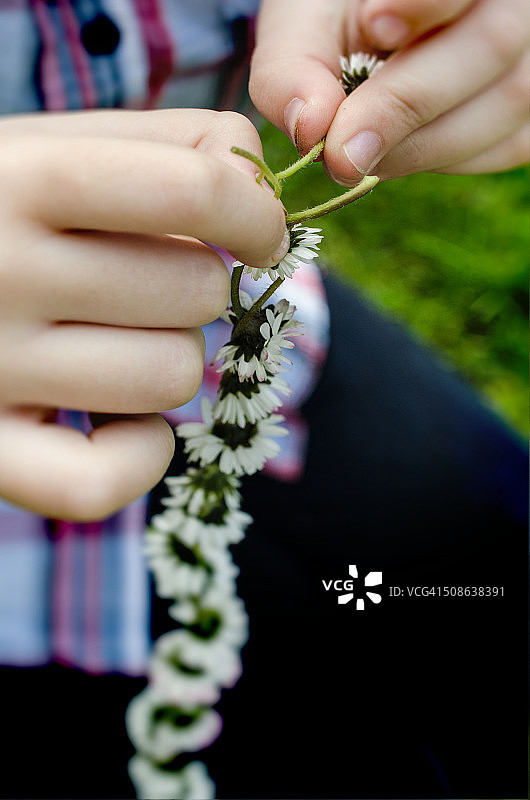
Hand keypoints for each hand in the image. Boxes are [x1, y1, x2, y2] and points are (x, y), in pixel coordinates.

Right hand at [0, 109, 288, 519]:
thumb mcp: (56, 148)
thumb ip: (165, 143)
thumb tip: (257, 184)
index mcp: (19, 177)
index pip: (193, 190)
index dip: (257, 214)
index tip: (260, 235)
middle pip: (197, 293)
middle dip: (195, 287)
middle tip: (141, 285)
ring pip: (171, 376)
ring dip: (169, 358)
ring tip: (111, 339)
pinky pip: (106, 480)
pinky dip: (139, 453)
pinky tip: (114, 419)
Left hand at [250, 0, 528, 182]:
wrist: (369, 35)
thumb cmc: (337, 22)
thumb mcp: (305, 25)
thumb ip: (294, 68)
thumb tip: (310, 129)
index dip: (426, 1)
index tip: (376, 24)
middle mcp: (513, 6)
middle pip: (491, 45)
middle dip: (404, 106)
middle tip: (341, 151)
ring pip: (504, 106)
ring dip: (420, 147)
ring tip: (360, 151)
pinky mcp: (528, 115)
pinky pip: (504, 146)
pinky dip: (444, 159)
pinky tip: (400, 150)